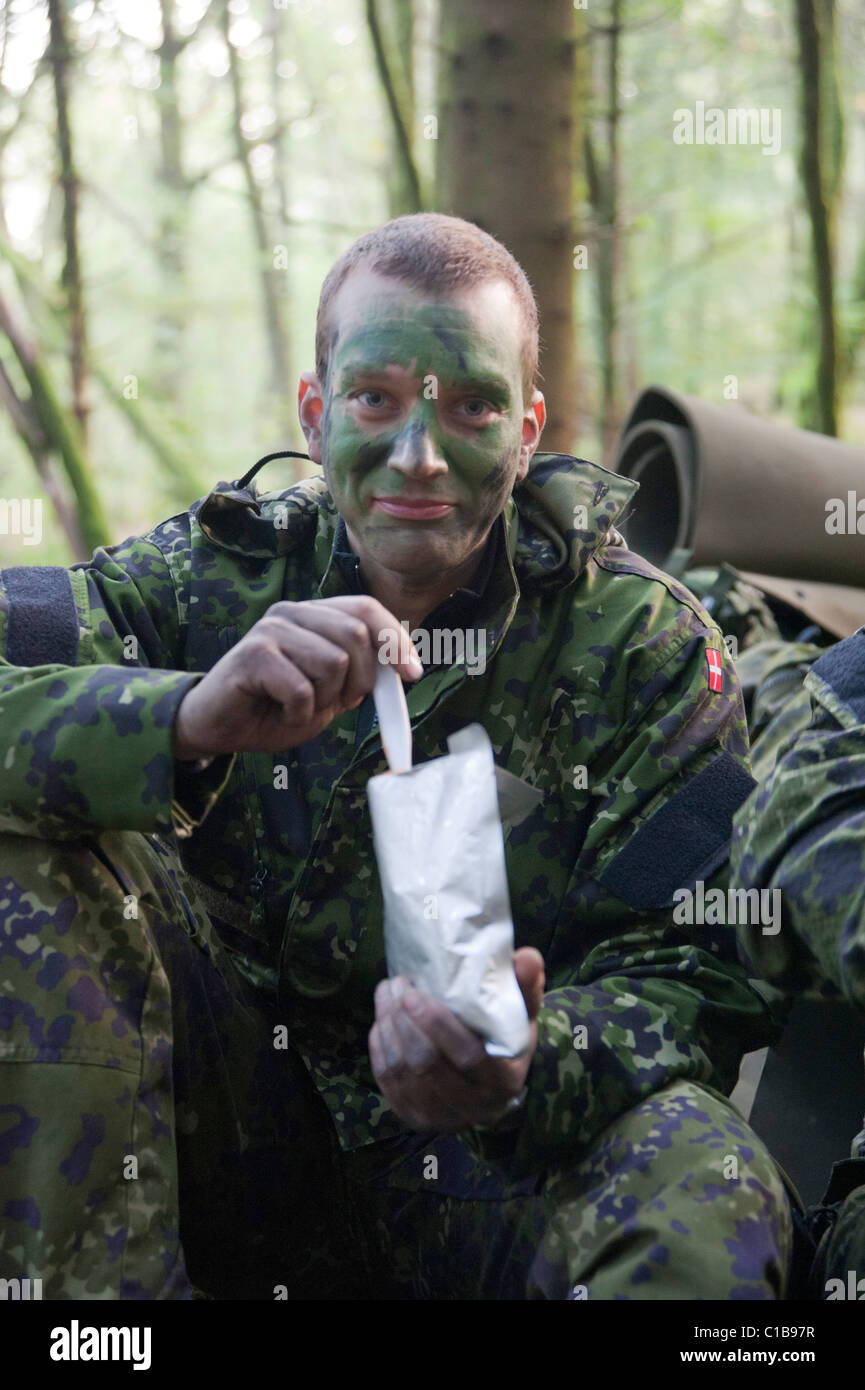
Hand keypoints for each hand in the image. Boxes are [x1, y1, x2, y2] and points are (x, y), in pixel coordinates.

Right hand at [173, 595, 421, 758]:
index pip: (366, 609)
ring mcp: (271, 629)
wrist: (218, 728)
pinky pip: (303, 689)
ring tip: (298, 707)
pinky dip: (299, 713)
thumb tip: (404, 668)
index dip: (395, 639)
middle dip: (360, 679)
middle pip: (356, 634)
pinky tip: (278, 712)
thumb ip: (360, 676)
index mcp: (313, 615)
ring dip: (325, 700)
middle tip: (338, 703)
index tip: (411, 674)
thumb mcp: (329, 694)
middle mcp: (292, 612)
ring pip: (334, 662)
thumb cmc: (273, 709)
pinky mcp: (253, 654)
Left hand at [368, 947, 544, 1131]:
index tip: (414, 993)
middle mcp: (470, 1106)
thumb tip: (528, 957)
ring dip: (388, 1027)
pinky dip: (380, 1046)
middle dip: (403, 1020)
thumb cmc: (506, 1042)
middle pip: (426, 1064)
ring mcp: (439, 1116)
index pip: (467, 1057)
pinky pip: (387, 1080)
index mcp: (502, 1081)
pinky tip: (382, 1019)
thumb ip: (526, 986)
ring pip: (402, 1071)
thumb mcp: (522, 1016)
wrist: (491, 1088)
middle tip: (398, 985)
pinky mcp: (413, 1115)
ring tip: (387, 993)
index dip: (437, 1026)